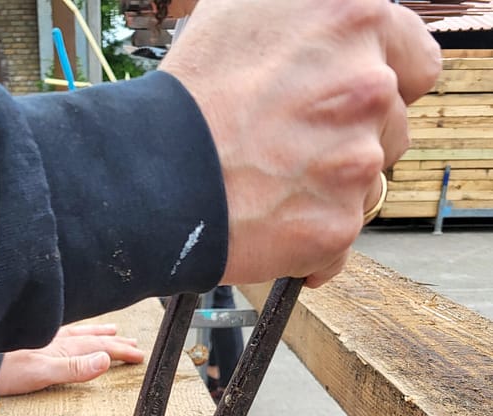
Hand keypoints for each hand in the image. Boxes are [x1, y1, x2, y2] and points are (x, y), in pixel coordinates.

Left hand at [0, 323, 144, 396]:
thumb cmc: (8, 373)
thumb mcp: (43, 374)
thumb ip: (74, 368)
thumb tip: (105, 359)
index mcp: (64, 346)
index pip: (101, 346)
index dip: (121, 351)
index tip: (140, 355)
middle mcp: (57, 339)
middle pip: (94, 338)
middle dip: (116, 342)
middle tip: (135, 345)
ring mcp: (46, 338)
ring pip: (80, 333)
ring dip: (98, 333)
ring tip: (113, 330)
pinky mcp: (34, 341)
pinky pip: (64, 333)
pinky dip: (76, 332)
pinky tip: (72, 332)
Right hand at [161, 0, 441, 286]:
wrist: (148, 176)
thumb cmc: (188, 94)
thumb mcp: (247, 8)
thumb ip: (311, 15)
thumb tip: (329, 25)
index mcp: (355, 19)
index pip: (417, 65)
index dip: (383, 87)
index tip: (350, 107)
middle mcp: (368, 86)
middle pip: (392, 130)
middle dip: (350, 142)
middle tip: (289, 149)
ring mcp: (355, 161)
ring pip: (366, 186)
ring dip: (331, 191)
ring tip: (271, 185)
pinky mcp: (335, 225)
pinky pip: (338, 240)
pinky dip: (309, 241)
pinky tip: (268, 224)